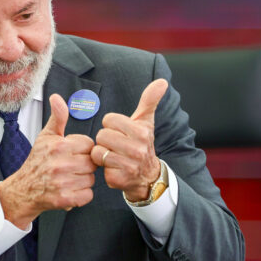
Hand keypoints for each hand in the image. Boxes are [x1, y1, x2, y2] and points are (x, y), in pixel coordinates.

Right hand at [0, 94, 96, 228]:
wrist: (24, 189)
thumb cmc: (37, 161)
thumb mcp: (46, 136)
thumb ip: (58, 117)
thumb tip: (57, 97)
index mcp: (59, 146)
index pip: (89, 144)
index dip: (82, 149)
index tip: (73, 153)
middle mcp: (60, 164)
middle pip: (92, 162)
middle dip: (85, 164)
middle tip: (72, 166)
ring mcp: (62, 183)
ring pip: (91, 179)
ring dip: (84, 180)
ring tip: (70, 178)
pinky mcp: (64, 199)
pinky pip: (88, 195)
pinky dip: (82, 195)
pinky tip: (71, 189)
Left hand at [90, 79, 168, 201]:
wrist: (147, 176)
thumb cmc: (142, 143)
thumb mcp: (146, 121)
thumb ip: (150, 100)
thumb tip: (162, 81)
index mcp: (141, 132)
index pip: (109, 120)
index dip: (112, 126)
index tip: (122, 133)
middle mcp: (137, 149)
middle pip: (102, 135)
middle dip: (106, 140)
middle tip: (117, 146)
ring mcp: (128, 165)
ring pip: (98, 151)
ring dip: (102, 153)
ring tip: (114, 156)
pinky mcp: (118, 179)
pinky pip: (98, 166)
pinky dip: (103, 167)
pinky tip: (113, 167)